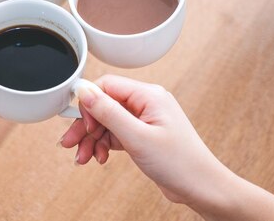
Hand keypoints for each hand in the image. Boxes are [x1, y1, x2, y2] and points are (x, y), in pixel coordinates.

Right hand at [59, 75, 231, 206]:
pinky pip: (116, 133)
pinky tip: (100, 157)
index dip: (89, 103)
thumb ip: (108, 112)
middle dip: (86, 126)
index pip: (107, 85)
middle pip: (104, 105)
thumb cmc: (180, 163)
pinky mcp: (144, 134)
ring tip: (84, 157)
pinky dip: (104, 145)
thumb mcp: (137, 137)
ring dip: (92, 139)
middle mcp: (147, 103)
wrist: (202, 187)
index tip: (80, 123)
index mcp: (149, 95)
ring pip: (108, 122)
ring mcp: (145, 119)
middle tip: (70, 143)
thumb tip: (85, 90)